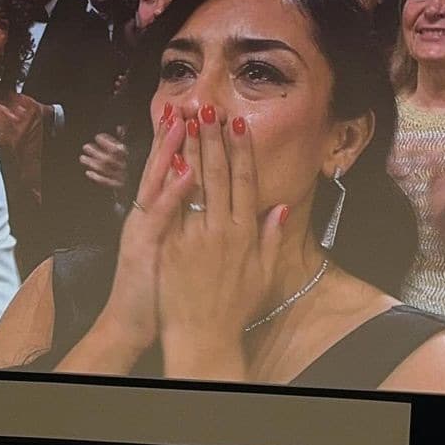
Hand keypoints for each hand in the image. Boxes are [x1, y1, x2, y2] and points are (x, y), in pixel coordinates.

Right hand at [63, 112, 192, 366]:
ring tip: (184, 121)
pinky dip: (174, 191)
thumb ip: (178, 224)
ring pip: (156, 182)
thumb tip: (192, 199)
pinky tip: (188, 170)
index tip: (192, 116)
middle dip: (172, 135)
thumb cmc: (153, 291)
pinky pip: (162, 214)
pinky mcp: (146, 245)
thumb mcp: (167, 250)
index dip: (179, 144)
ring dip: (170, 151)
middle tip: (185, 101)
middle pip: (159, 168)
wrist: (129, 323)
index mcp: (153, 216)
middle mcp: (145, 216)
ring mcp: (143, 228)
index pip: (167, 172)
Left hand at [80, 129, 127, 194]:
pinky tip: (88, 172)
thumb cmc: (130, 165)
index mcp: (127, 156)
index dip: (106, 141)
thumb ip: (122, 140)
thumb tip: (120, 128)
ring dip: (92, 163)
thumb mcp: (127, 151)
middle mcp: (124, 166)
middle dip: (95, 152)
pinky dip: (96, 177)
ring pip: (105, 169)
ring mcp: (121, 176)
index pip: (117, 148)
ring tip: (83, 158)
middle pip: (108, 159)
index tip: (98, 137)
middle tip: (86, 147)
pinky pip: (106, 182)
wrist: (134, 184)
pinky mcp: (117, 185)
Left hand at [157, 109, 286, 380]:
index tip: (238, 124)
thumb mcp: (263, 275)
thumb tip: (278, 208)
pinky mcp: (173, 247)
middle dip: (213, 138)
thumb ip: (272, 239)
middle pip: (218, 174)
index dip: (241, 151)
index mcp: (246, 234)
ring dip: (189, 149)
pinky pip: (171, 208)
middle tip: (208, 108)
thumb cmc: (234, 308)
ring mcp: (196, 237)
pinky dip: (169, 182)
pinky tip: (166, 158)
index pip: (244, 182)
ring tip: (186, 119)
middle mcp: (223, 230)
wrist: (204, 336)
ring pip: (193, 184)